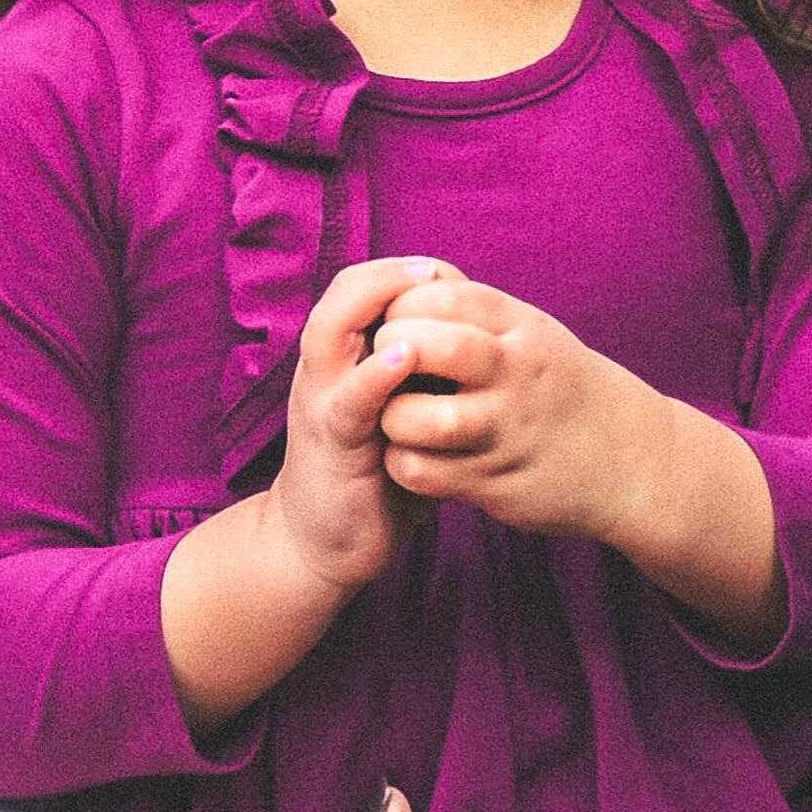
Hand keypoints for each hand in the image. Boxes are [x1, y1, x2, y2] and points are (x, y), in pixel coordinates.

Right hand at [271, 257, 462, 594]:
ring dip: (376, 303)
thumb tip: (490, 343)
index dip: (408, 273)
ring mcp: (321, 401)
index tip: (452, 274)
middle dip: (390, 274)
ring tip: (419, 289)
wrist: (325, 543)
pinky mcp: (330, 443)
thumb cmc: (376, 472)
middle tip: (434, 269)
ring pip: (330, 331)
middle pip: (344, 293)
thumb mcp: (405, 411)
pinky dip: (373, 375)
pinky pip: (347, 401)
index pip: (367, 287)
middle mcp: (326, 368)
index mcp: (344, 356)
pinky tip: (402, 358)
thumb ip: (430, 378)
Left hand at [375, 277, 666, 541]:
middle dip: (388, 354)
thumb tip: (401, 288)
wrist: (631, 459)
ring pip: (418, 419)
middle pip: (427, 347)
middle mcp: (514, 373)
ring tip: (397, 417)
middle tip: (385, 368)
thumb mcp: (531, 333)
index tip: (395, 324)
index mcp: (520, 327)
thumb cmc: (560, 386)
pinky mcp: (496, 482)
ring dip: (392, 417)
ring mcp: (506, 430)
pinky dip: (404, 463)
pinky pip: (423, 471)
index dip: (401, 305)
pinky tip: (414, 455)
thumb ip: (474, 313)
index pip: (440, 295)